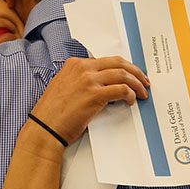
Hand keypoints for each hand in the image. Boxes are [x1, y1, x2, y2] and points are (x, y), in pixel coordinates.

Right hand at [30, 56, 148, 144]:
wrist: (45, 128)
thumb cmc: (53, 114)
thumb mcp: (65, 87)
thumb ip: (81, 80)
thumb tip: (103, 84)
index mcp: (75, 64)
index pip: (107, 60)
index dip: (123, 67)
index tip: (132, 75)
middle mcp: (82, 68)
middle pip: (118, 63)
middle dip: (135, 72)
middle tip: (144, 81)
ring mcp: (89, 80)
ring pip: (123, 75)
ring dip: (136, 84)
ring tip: (142, 93)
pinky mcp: (95, 95)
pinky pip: (121, 90)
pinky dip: (130, 95)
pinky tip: (131, 101)